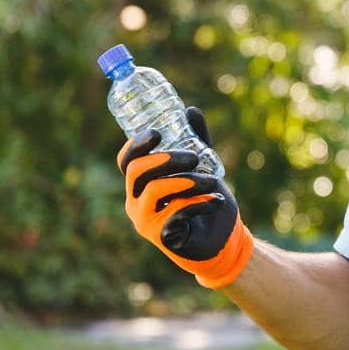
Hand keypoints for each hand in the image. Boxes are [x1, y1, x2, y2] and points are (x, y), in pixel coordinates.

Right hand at [117, 106, 252, 288]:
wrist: (222, 239)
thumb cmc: (205, 201)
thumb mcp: (202, 167)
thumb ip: (196, 141)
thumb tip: (190, 110)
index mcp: (140, 185)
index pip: (126, 161)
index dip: (136, 145)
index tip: (157, 132)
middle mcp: (136, 202)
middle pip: (136, 173)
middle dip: (165, 159)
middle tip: (194, 157)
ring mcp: (146, 221)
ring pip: (156, 191)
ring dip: (188, 181)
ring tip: (211, 180)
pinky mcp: (163, 238)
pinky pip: (177, 214)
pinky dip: (200, 204)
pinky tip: (217, 200)